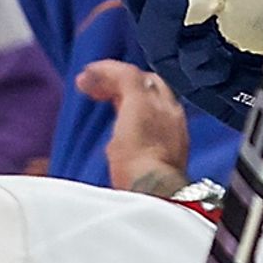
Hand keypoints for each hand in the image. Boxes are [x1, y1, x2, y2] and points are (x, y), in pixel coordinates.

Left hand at [76, 59, 192, 190]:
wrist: (156, 190)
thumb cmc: (148, 191)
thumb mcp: (144, 172)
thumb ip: (136, 156)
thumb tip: (120, 154)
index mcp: (176, 133)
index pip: (159, 105)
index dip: (136, 101)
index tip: (115, 105)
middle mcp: (172, 113)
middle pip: (151, 85)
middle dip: (124, 85)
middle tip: (99, 92)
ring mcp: (158, 104)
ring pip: (136, 78)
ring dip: (110, 77)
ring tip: (86, 82)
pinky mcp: (140, 98)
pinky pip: (122, 74)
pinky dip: (103, 71)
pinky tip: (86, 76)